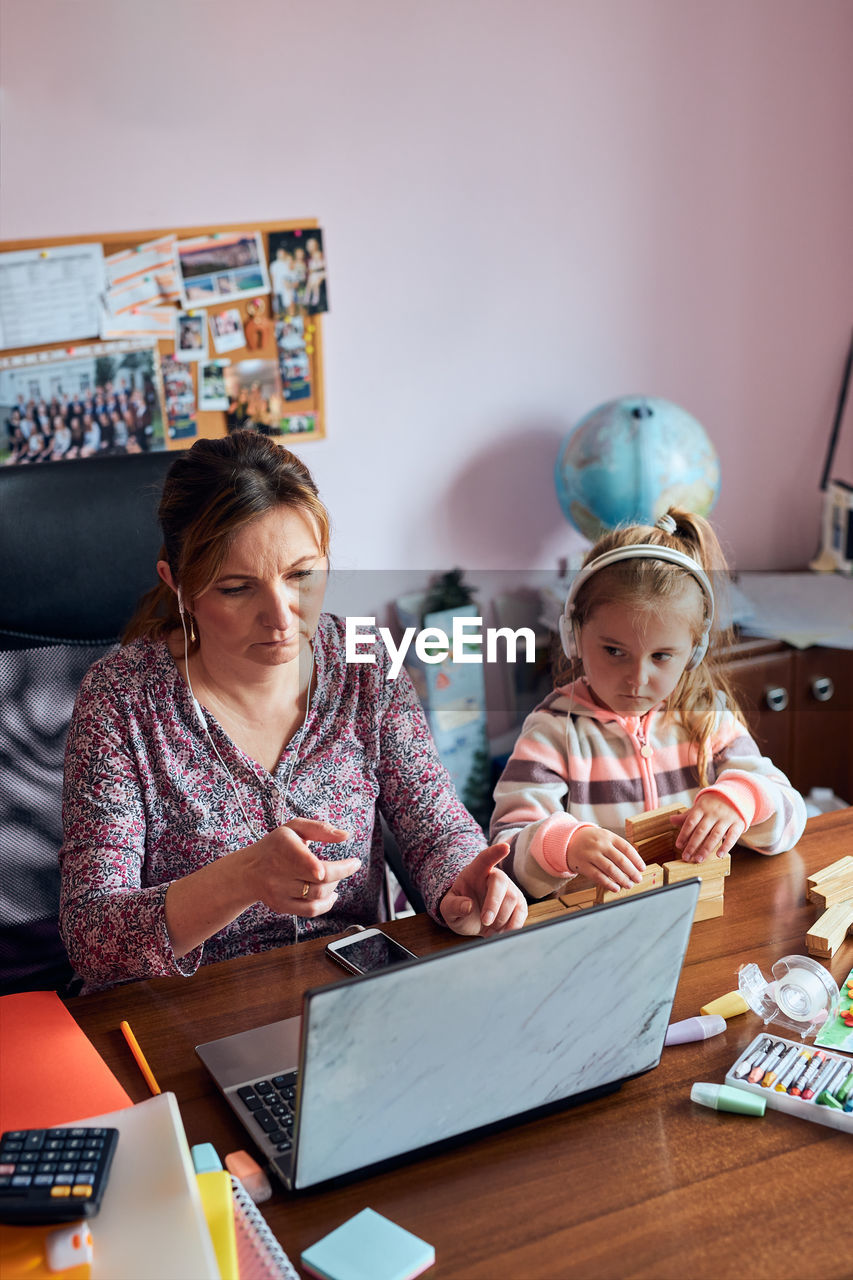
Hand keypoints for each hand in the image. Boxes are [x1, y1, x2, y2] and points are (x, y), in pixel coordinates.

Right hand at [243, 818, 359, 915]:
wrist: (248, 871)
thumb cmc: (276, 846)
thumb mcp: (294, 828)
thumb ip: (320, 829)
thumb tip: (345, 835)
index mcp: (283, 847)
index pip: (300, 859)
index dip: (313, 866)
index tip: (325, 870)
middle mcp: (279, 871)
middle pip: (318, 880)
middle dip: (342, 872)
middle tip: (351, 864)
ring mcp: (279, 891)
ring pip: (317, 895)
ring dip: (335, 886)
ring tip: (336, 876)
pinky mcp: (282, 906)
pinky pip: (311, 910)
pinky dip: (327, 904)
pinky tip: (332, 894)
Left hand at [439, 843, 526, 936]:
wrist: (472, 920)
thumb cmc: (460, 909)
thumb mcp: (448, 909)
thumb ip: (454, 906)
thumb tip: (467, 906)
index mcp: (475, 872)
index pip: (485, 858)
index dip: (495, 852)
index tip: (505, 847)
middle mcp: (494, 877)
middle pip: (500, 882)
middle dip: (493, 904)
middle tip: (485, 922)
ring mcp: (509, 889)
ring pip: (512, 899)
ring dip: (500, 919)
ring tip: (488, 928)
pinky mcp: (519, 904)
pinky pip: (521, 913)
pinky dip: (512, 926)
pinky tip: (500, 931)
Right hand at [565, 827, 645, 892]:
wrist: (568, 840)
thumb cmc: (592, 841)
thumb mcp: (604, 837)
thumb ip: (618, 847)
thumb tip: (635, 865)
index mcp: (608, 836)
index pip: (626, 848)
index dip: (636, 859)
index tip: (642, 868)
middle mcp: (600, 844)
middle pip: (620, 859)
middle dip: (631, 871)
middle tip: (638, 879)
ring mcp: (590, 854)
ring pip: (610, 869)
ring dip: (622, 879)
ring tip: (629, 885)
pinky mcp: (582, 865)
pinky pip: (597, 876)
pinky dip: (608, 883)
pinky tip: (615, 888)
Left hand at [673, 795, 744, 862]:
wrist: (736, 795)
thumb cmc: (713, 804)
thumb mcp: (700, 807)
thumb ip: (687, 816)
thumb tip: (671, 820)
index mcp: (702, 807)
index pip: (691, 822)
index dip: (684, 834)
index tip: (678, 846)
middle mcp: (714, 813)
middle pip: (701, 830)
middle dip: (692, 845)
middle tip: (686, 857)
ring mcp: (726, 818)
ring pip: (715, 835)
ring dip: (706, 848)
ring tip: (698, 859)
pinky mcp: (738, 824)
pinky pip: (732, 836)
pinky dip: (726, 846)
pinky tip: (719, 855)